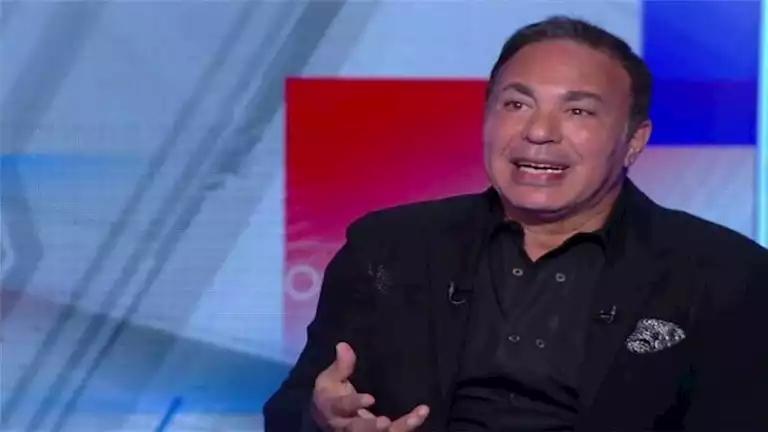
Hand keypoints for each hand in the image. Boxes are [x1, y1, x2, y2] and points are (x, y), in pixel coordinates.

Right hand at [311, 342, 429, 430]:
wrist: (327, 417)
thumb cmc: (331, 393)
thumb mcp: (330, 378)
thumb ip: (340, 365)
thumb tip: (343, 346)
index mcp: (332, 409)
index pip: (342, 407)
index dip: (354, 404)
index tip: (370, 399)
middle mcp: (345, 426)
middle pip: (357, 429)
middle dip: (371, 427)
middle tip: (385, 423)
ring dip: (398, 428)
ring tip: (414, 419)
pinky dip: (408, 425)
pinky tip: (422, 412)